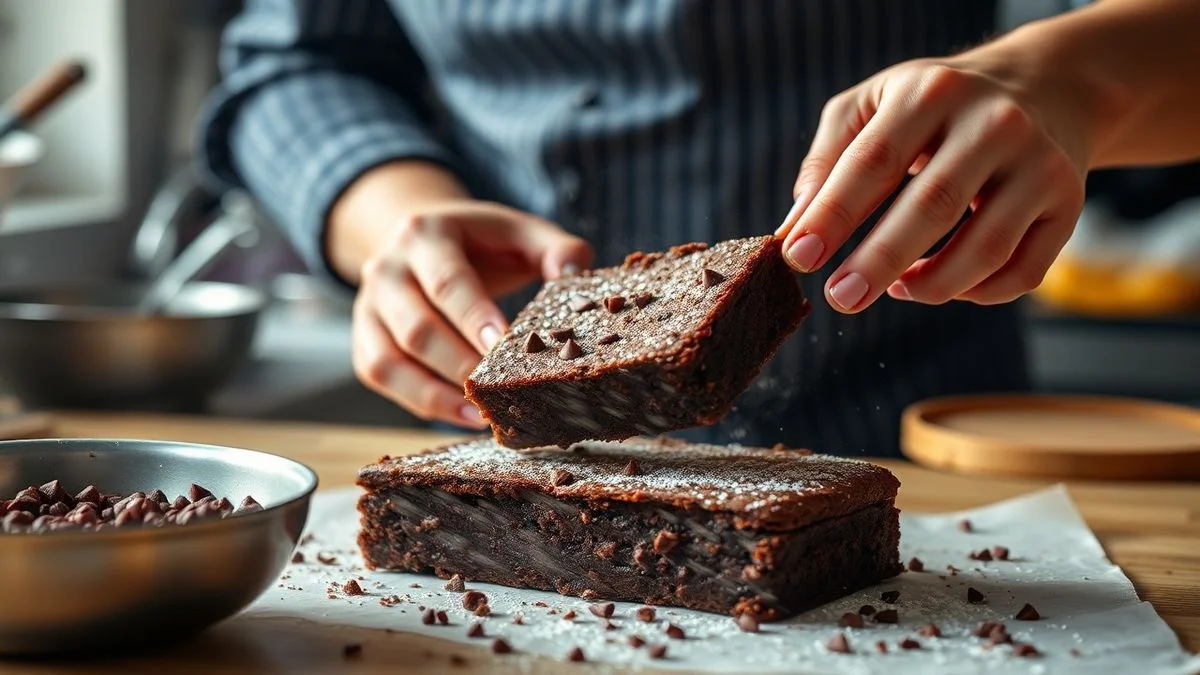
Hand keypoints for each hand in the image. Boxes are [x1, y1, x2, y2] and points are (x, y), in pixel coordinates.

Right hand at [352, 200, 592, 425]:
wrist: (422, 239)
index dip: (474, 318)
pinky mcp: (364, 339)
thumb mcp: (518, 231)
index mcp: (426, 233)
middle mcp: (387, 269)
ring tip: (481, 415)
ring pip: (390, 361)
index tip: (502, 347)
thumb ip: (555, 247)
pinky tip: (462, 416)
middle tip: (500, 392)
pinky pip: (382, 377)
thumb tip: (573, 274)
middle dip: (460, 365)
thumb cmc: (481, 242)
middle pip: (417, 329)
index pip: (448, 282)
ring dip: (437, 394)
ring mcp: (367, 306)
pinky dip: (421, 402)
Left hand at [777, 51, 1089, 312]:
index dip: (833, 214)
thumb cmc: (936, 107)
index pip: (874, 160)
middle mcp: (994, 124)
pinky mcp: (1068, 204)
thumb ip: (827, 161)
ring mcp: (1039, 165)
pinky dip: (974, 293)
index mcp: (932, 93)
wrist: (1046, 86)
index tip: (798, 256)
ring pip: (984, 250)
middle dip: (879, 261)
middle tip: (840, 298)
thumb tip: (795, 228)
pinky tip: (938, 282)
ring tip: (893, 289)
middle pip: (932, 206)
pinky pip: (1021, 272)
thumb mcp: (874, 105)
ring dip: (930, 285)